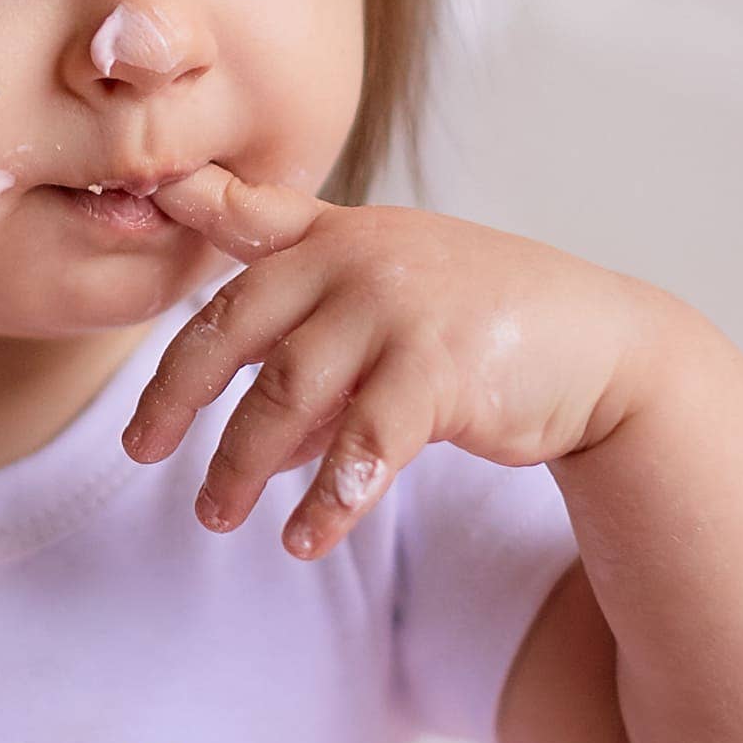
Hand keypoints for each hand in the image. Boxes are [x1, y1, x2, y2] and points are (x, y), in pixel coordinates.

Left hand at [122, 164, 656, 559]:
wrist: (605, 349)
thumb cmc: (482, 329)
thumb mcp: (390, 311)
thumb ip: (315, 359)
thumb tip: (263, 448)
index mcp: (335, 235)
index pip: (240, 219)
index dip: (184, 206)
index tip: (137, 201)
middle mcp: (355, 260)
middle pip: (232, 328)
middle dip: (176, 395)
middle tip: (142, 450)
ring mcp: (395, 311)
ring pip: (282, 396)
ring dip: (240, 466)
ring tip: (215, 515)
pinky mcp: (437, 372)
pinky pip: (357, 449)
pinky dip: (325, 503)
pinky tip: (301, 541)